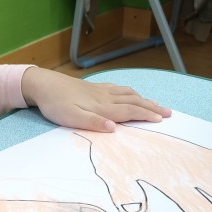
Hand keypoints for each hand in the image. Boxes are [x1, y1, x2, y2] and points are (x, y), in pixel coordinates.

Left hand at [20, 68, 170, 132]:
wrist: (42, 84)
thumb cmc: (55, 104)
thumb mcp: (71, 117)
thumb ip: (93, 123)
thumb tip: (114, 128)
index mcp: (101, 106)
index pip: (129, 111)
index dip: (146, 115)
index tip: (162, 119)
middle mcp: (104, 97)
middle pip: (133, 101)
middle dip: (152, 107)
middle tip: (168, 112)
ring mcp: (99, 90)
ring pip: (127, 93)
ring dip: (143, 99)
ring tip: (155, 103)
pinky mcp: (93, 87)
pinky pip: (117, 88)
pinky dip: (129, 92)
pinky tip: (130, 93)